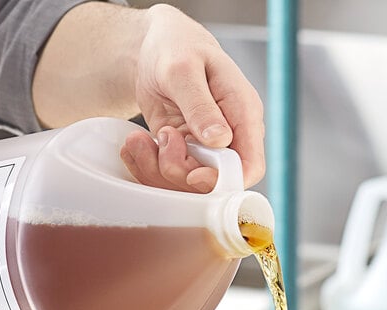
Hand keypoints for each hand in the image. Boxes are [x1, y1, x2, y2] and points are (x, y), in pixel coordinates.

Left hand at [32, 3, 263, 192]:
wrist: (156, 50)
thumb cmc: (177, 48)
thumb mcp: (183, 71)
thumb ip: (201, 107)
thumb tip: (220, 139)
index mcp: (243, 114)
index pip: (250, 166)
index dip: (224, 181)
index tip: (192, 175)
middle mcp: (228, 137)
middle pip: (213, 182)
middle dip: (179, 170)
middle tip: (162, 139)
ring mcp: (204, 148)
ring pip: (184, 184)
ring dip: (156, 168)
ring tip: (142, 138)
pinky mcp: (182, 154)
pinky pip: (165, 176)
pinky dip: (145, 166)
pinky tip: (137, 143)